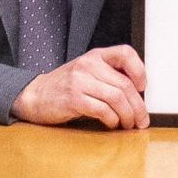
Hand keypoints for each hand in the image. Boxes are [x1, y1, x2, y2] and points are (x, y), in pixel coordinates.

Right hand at [12, 46, 150, 129]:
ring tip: (128, 125)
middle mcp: (88, 65)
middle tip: (141, 120)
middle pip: (124, 84)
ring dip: (127, 116)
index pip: (125, 53)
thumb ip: (108, 76)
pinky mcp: (73, 99)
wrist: (34, 95)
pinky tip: (111, 124)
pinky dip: (112, 120)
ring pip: (116, 98)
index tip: (142, 87)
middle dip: (138, 106)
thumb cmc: (65, 86)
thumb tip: (137, 95)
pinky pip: (102, 110)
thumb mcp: (87, 72)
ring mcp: (80, 81)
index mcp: (95, 56)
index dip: (139, 70)